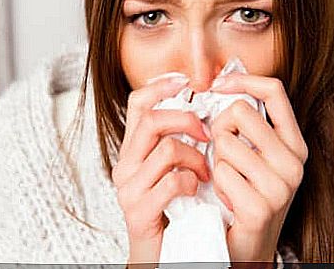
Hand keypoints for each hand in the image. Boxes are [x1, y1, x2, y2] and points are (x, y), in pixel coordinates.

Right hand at [112, 73, 210, 264]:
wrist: (162, 252)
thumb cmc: (173, 208)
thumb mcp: (173, 168)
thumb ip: (179, 141)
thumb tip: (203, 111)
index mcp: (134, 150)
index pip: (137, 104)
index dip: (160, 87)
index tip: (184, 82)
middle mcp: (125, 164)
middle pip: (152, 120)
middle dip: (186, 120)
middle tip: (207, 134)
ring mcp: (129, 187)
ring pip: (167, 149)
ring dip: (196, 158)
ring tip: (206, 172)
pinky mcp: (138, 209)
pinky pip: (172, 181)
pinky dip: (192, 182)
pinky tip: (197, 190)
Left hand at [209, 74, 307, 261]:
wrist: (247, 243)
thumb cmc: (245, 193)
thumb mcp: (254, 155)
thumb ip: (246, 126)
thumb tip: (219, 86)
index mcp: (294, 143)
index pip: (274, 91)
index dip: (243, 80)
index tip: (217, 85)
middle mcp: (293, 161)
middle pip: (240, 112)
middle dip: (220, 127)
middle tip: (221, 150)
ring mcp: (280, 185)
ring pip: (225, 142)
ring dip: (216, 160)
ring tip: (228, 179)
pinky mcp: (260, 207)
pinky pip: (221, 172)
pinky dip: (216, 183)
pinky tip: (227, 198)